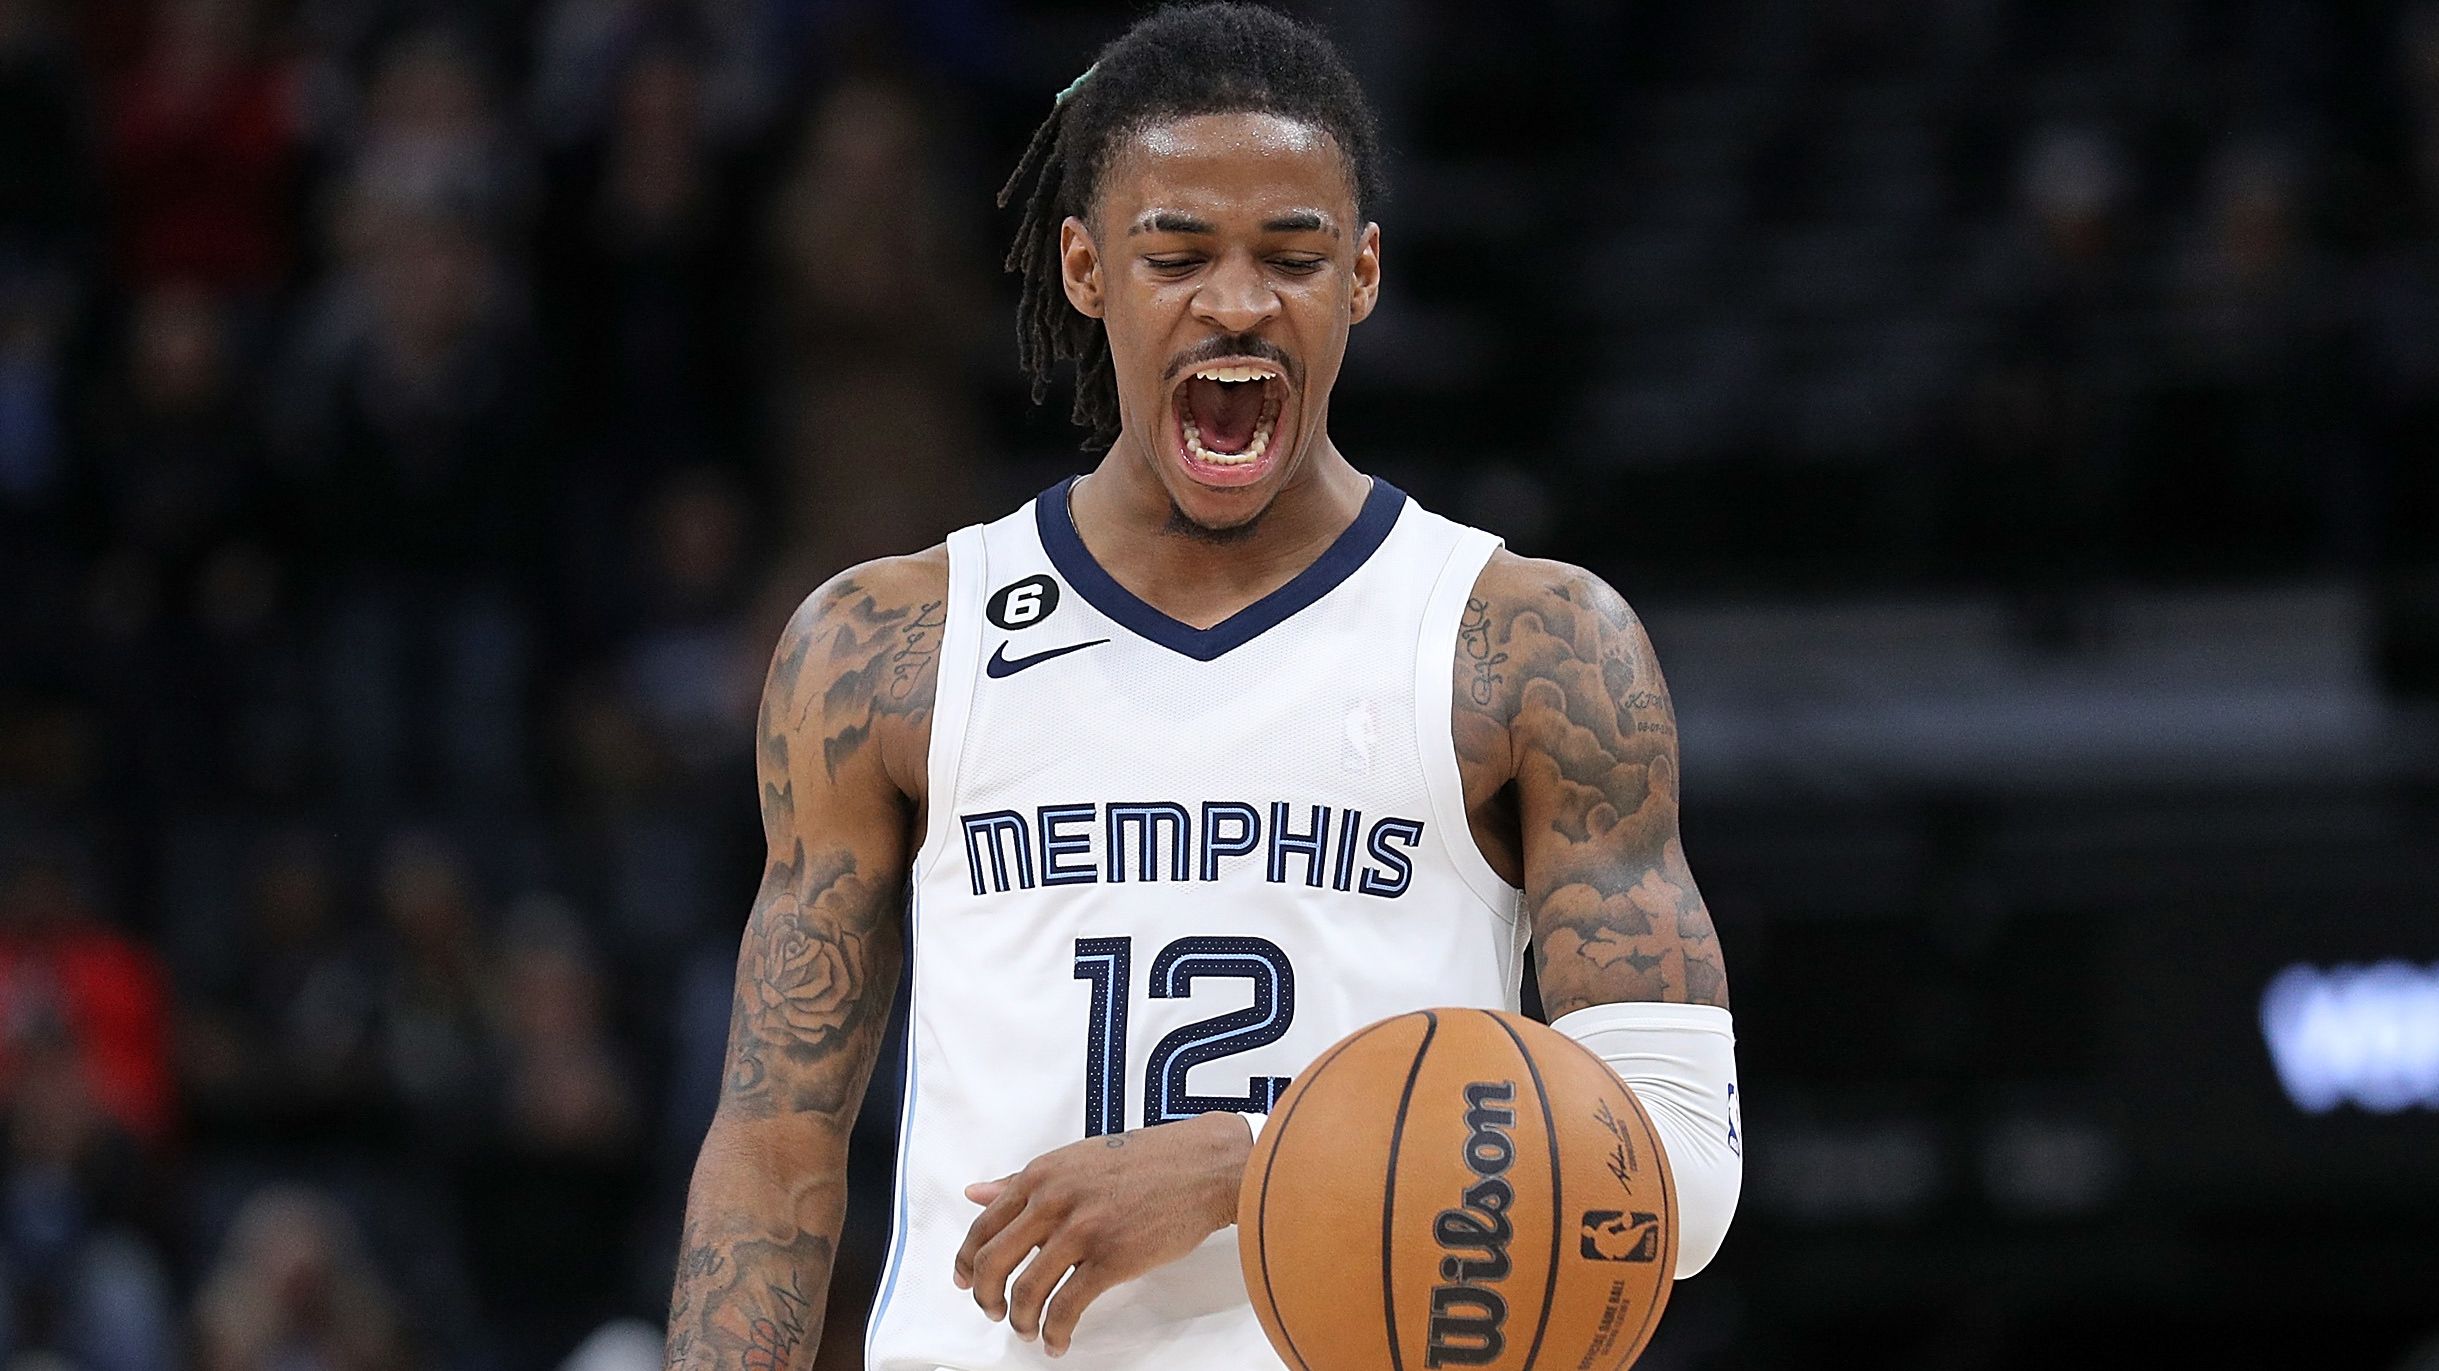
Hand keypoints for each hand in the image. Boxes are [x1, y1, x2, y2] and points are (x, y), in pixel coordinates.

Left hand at [953, 1111, 1252, 1355]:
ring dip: (1019, 1320)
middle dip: (985, 1296)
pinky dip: (1054, 1332)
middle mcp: (1053, 1200)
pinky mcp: (1111, 1259)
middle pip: (992, 1262)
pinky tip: (1057, 1341)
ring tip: (1027, 1331)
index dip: (966, 1261)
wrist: (1203, 1166)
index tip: (965, 1281)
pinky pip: (1065, 1307)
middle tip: (994, 1312)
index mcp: (1041, 1174)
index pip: (983, 1225)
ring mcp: (1082, 1230)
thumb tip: (976, 1192)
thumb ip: (1024, 1180)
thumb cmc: (1147, 1160)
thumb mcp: (1076, 1159)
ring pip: (1025, 1290)